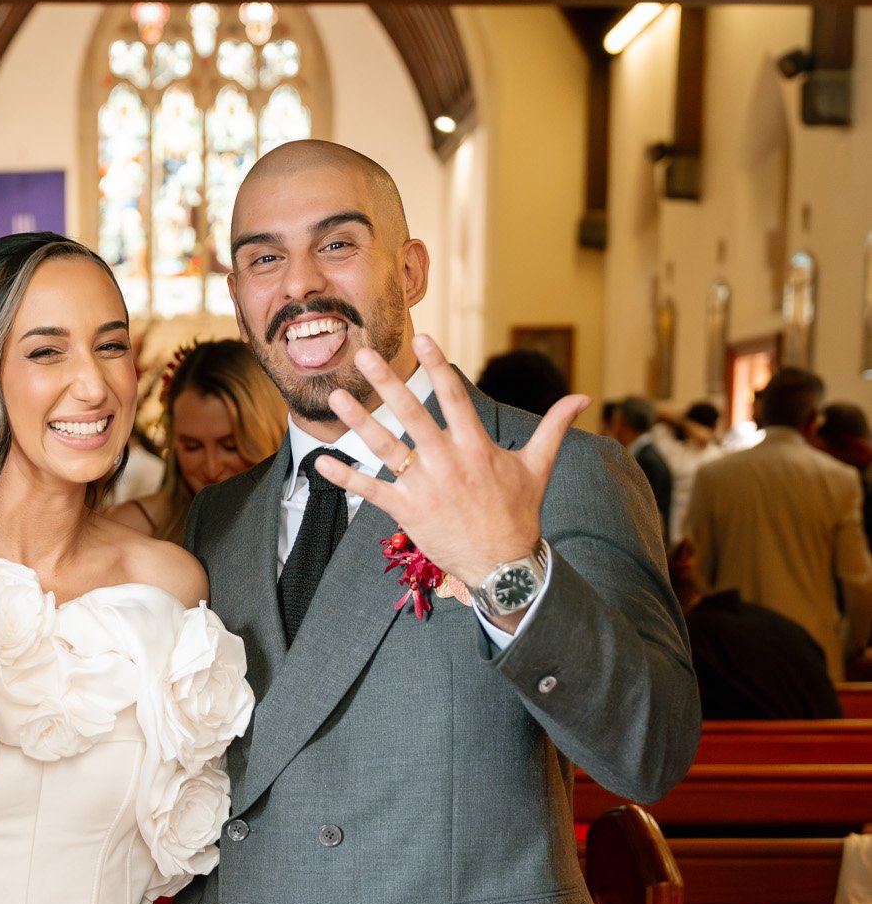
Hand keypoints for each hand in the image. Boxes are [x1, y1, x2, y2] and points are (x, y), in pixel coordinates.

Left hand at [313, 335, 587, 603]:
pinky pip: (371, 491)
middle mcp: (448, 462)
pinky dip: (346, 477)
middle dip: (386, 384)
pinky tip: (321, 461)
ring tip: (336, 397)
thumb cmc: (519, 514)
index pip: (455, 397)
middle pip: (412, 415)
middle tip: (362, 355)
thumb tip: (582, 398)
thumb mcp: (538, 467)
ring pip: (386, 448)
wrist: (503, 565)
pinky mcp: (408, 512)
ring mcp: (425, 487)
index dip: (438, 366)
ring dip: (358, 422)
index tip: (422, 337)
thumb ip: (554, 428)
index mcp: (476, 446)